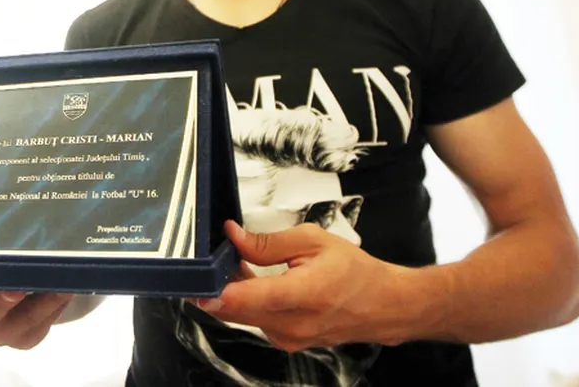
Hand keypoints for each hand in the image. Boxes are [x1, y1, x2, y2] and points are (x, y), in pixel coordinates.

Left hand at [191, 220, 414, 351]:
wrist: (384, 306)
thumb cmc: (354, 271)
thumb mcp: (313, 241)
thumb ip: (268, 241)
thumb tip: (233, 236)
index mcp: (302, 295)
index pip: (248, 298)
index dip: (216, 291)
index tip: (194, 281)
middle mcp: (291, 325)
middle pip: (235, 309)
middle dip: (215, 285)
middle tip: (209, 257)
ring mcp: (288, 339)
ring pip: (242, 315)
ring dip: (231, 292)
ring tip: (233, 264)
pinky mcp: (286, 342)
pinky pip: (255, 320)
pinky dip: (246, 302)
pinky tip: (249, 281)